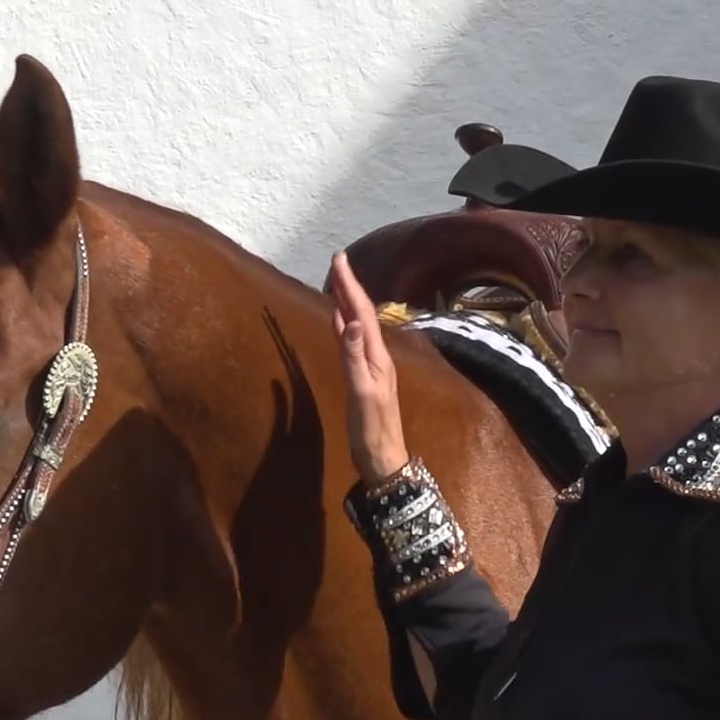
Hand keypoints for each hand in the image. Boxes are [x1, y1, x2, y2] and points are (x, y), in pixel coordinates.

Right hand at [325, 252, 410, 483]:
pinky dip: (344, 325)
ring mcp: (370, 366)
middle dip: (349, 287)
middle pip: (361, 314)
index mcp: (376, 357)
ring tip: (336, 281)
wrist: (383, 460)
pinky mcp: (362, 377)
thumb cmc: (371, 431)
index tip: (338, 260)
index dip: (350, 286)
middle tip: (337, 261)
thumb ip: (354, 358)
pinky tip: (339, 319)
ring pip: (357, 325)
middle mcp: (376, 356)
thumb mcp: (362, 394)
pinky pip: (352, 342)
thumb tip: (351, 321)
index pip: (362, 313)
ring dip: (347, 302)